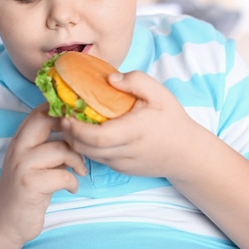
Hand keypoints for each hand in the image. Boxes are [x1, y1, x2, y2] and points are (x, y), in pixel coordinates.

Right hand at [0, 104, 86, 247]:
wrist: (4, 222)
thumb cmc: (26, 191)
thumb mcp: (34, 163)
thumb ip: (49, 146)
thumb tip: (78, 132)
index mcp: (19, 140)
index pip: (38, 112)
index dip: (60, 110)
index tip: (78, 120)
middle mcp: (18, 148)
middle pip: (46, 120)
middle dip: (70, 128)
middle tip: (82, 142)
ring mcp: (22, 165)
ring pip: (61, 149)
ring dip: (77, 161)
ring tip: (79, 171)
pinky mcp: (30, 184)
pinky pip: (63, 175)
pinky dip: (73, 182)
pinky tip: (71, 188)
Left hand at [61, 71, 202, 178]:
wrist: (186, 153)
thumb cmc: (172, 120)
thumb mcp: (159, 93)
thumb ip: (135, 81)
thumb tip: (110, 79)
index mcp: (132, 132)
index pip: (95, 137)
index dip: (76, 128)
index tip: (66, 114)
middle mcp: (125, 152)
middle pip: (85, 148)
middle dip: (69, 133)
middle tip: (62, 116)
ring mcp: (122, 164)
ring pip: (89, 156)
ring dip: (75, 141)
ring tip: (71, 123)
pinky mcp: (121, 169)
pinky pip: (98, 159)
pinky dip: (87, 147)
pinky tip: (86, 133)